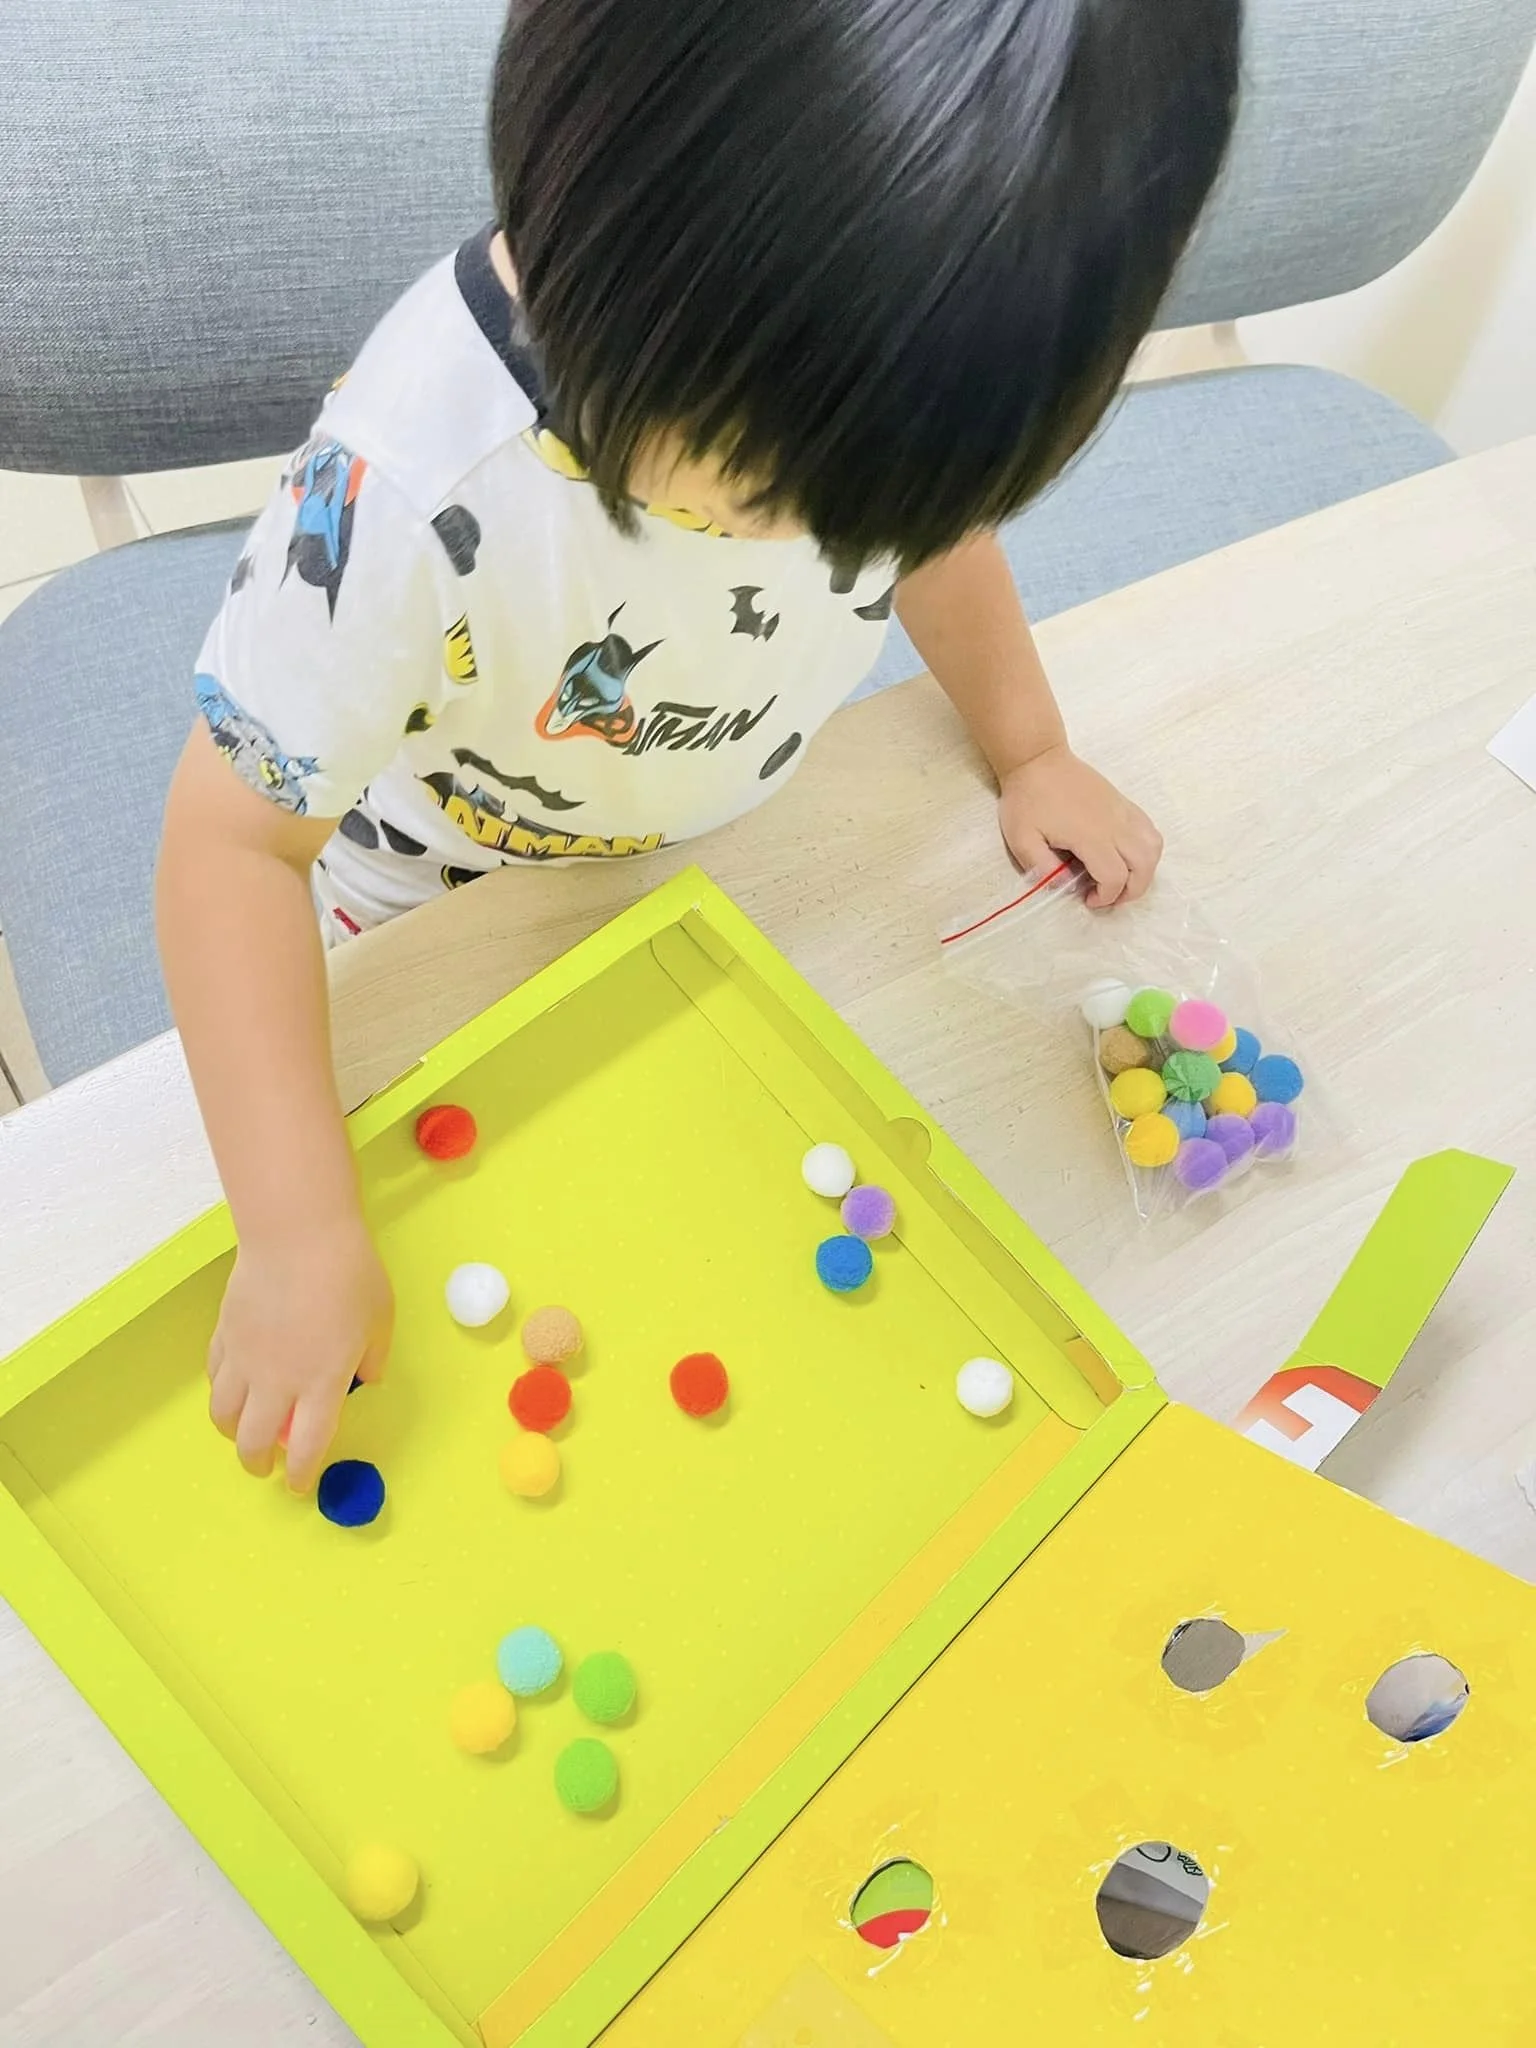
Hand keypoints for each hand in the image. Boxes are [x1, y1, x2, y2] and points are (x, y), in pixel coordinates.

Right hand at [208, 1216, 393, 1491]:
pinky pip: (215, 1377)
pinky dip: (222, 1392)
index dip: (301, 1474)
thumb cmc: (349, 1275)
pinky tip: (235, 1387)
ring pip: (223, 1415)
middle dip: (257, 1464)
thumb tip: (362, 1380)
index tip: (300, 1484)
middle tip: (267, 1466)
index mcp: (320, 1383)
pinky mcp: (224, 1334)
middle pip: (252, 1442)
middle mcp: (276, 1380)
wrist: (298, 1234)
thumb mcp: (380, 1320)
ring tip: (245, 1431)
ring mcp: (244, 1358)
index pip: (306, 1447)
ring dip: (233, 1433)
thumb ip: (372, 1359)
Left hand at [998, 745, 1162, 907]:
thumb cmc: (1027, 799)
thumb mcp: (1021, 839)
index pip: (1114, 877)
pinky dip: (1147, 849)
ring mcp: (1123, 812)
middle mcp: (1115, 825)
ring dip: (1144, 870)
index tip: (1087, 899)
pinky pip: (1149, 829)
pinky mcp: (1124, 803)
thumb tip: (1065, 884)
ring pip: (1153, 848)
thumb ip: (1042, 868)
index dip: (1106, 897)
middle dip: (1131, 890)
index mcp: (1090, 837)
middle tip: (1109, 896)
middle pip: (1144, 866)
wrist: (1038, 759)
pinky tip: (1126, 855)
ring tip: (1122, 879)